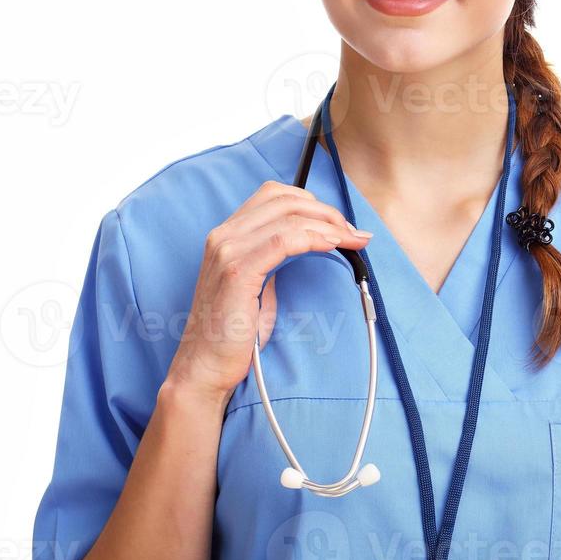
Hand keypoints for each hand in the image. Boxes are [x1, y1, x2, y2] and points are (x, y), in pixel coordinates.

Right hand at [165, 180, 371, 403]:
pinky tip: (333, 246)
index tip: (339, 223)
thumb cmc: (236, 329)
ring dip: (329, 225)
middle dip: (327, 212)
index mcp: (228, 233)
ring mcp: (227, 251)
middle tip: (353, 233)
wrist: (207, 365)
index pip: (274, 194)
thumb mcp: (258, 281)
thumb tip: (317, 239)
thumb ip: (276, 255)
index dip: (312, 202)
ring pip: (289, 217)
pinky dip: (314, 238)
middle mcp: (223, 235)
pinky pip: (284, 240)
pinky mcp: (237, 272)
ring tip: (353, 240)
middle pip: (285, 199)